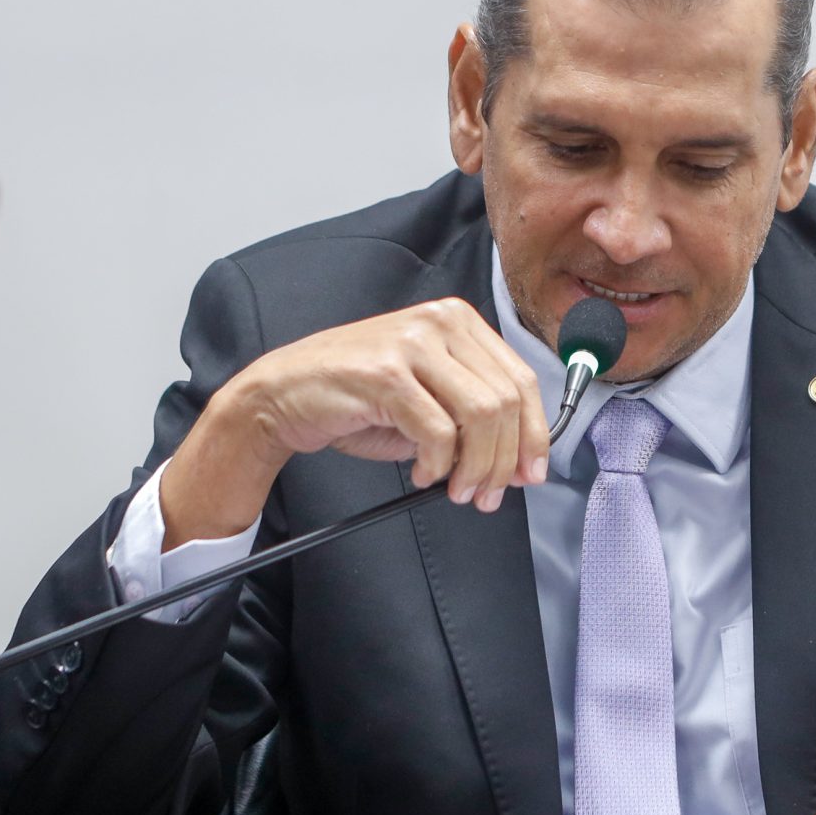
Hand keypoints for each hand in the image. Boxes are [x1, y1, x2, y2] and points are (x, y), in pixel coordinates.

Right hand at [159, 298, 550, 547]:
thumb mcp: (427, 396)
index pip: (521, 379)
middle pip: (506, 399)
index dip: (534, 434)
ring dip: (476, 466)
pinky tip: (423, 473)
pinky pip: (438, 431)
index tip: (531, 473)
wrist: (281, 393)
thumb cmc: (355, 397)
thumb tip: (519, 458)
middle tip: (490, 494)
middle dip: (505, 459)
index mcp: (458, 321)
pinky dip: (438, 464)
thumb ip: (473, 416)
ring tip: (458, 490)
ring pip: (480, 414)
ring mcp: (412, 343)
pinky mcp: (386, 373)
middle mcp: (440, 322)